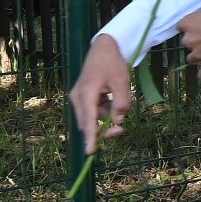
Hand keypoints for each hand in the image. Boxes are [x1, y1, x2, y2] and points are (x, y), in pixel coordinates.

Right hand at [68, 34, 131, 153]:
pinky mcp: (84, 98)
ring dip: (107, 117)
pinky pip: (95, 112)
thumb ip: (122, 103)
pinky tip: (112, 97)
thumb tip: (118, 121)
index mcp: (85, 93)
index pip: (88, 120)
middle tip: (121, 129)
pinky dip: (105, 111)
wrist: (104, 49)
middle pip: (89, 123)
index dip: (91, 137)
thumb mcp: (122, 82)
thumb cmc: (112, 64)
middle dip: (104, 129)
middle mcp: (78, 98)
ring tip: (119, 99)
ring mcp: (79, 98)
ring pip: (93, 118)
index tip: (90, 152)